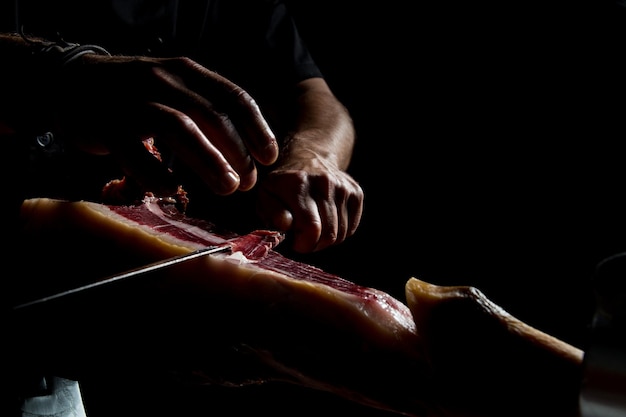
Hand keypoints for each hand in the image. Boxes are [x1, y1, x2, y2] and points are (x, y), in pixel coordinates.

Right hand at [56, 54, 277, 195]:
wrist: (71, 83)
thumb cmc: (135, 95)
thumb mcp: (173, 87)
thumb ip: (203, 109)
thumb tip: (244, 151)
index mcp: (185, 71)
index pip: (232, 96)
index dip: (256, 129)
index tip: (268, 157)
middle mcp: (161, 81)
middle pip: (211, 116)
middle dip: (237, 152)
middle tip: (248, 182)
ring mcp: (132, 102)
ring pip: (179, 128)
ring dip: (209, 161)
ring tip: (228, 187)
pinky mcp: (105, 126)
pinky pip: (134, 153)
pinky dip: (156, 174)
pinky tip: (171, 189)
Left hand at [255, 150, 363, 252]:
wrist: (309, 158)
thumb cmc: (283, 185)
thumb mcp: (266, 195)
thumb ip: (272, 213)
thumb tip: (286, 225)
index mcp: (299, 183)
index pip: (311, 228)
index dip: (303, 244)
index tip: (294, 241)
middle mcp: (325, 182)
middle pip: (328, 234)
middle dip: (314, 245)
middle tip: (303, 239)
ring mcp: (343, 186)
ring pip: (341, 234)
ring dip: (326, 241)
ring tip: (313, 231)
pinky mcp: (356, 192)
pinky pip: (351, 228)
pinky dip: (339, 233)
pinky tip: (326, 223)